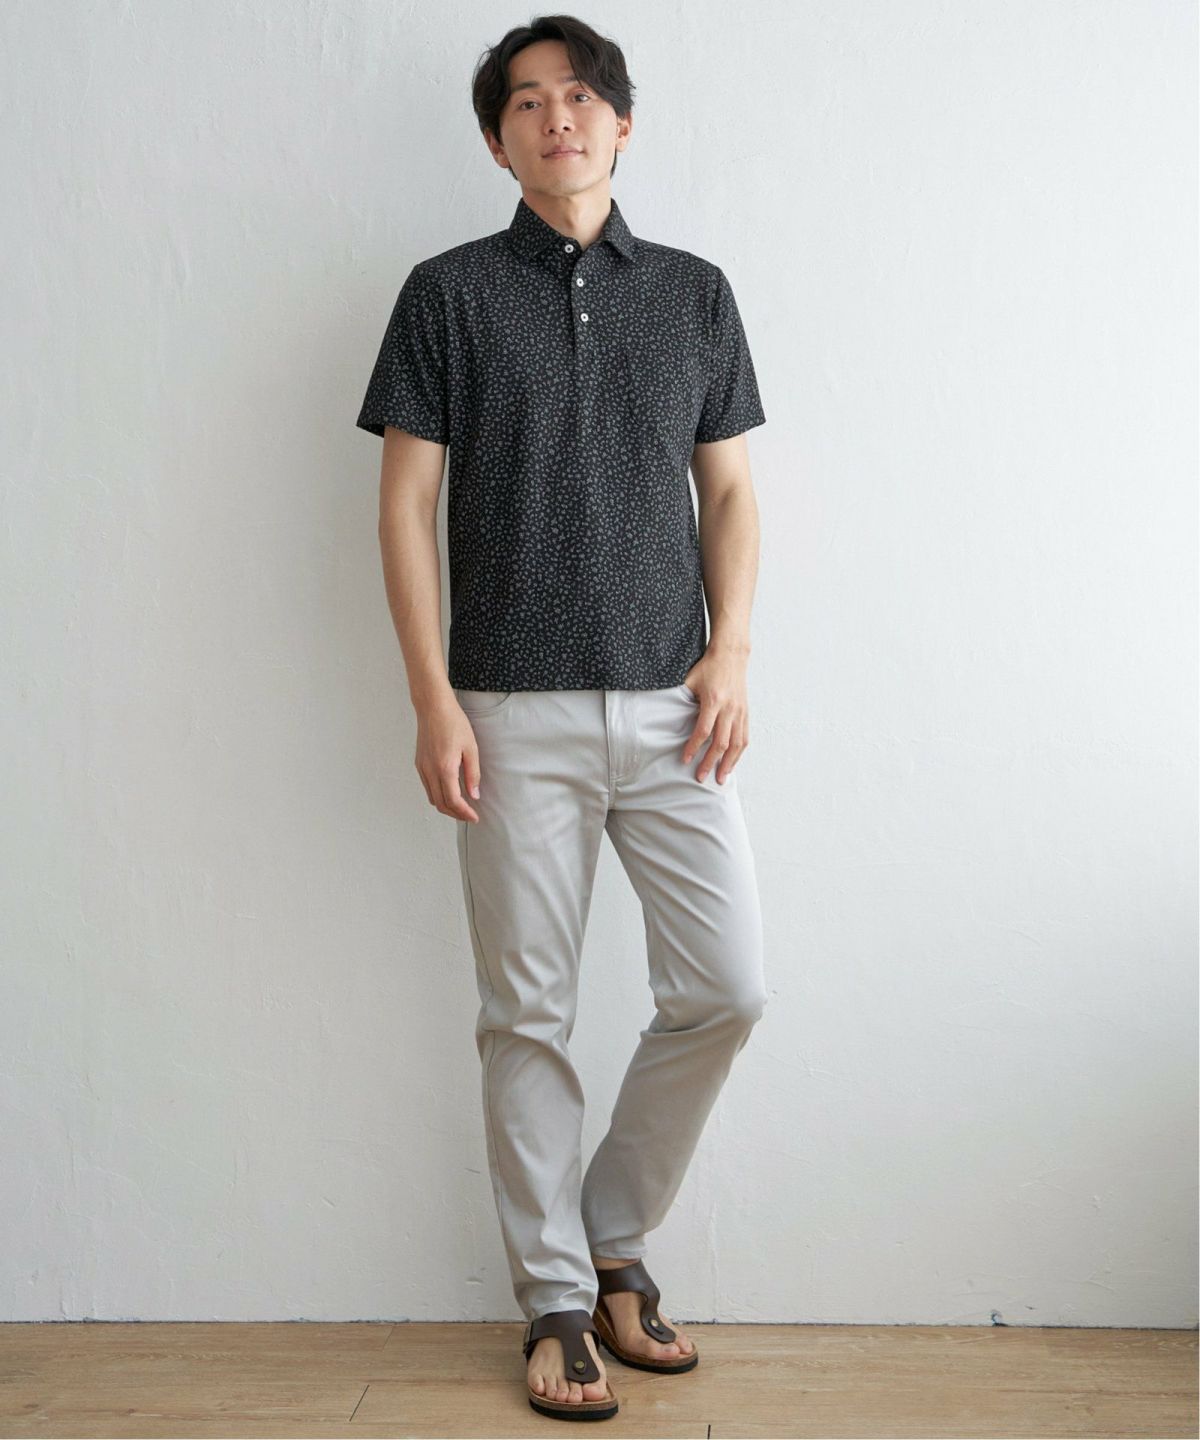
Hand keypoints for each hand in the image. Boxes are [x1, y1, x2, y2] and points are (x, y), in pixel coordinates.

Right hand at [414, 695, 482, 822]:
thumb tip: (474, 795)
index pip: (453, 801)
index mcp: (445, 768)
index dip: (464, 813)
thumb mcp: (471, 748)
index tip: (474, 817)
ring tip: (461, 806)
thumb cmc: (454, 723)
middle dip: (455, 814)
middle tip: (469, 816)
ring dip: (446, 806)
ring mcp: (422, 768)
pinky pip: (427, 787)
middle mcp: (430, 771)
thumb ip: (473, 774)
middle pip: (441, 804)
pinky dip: (438, 795)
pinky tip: (449, 792)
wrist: (433, 707)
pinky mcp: (419, 764)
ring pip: (432, 797)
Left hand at [680, 654, 749, 783]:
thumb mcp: (690, 681)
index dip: (693, 747)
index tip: (685, 759)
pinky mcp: (746, 713)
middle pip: (721, 742)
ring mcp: (740, 712)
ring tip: (720, 778)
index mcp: (713, 700)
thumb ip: (682, 699)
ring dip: (728, 763)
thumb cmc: (708, 668)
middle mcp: (729, 709)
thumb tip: (666, 717)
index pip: (703, 731)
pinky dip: (738, 753)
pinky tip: (731, 763)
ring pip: (736, 744)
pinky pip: (744, 738)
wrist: (731, 656)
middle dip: (710, 762)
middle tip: (701, 777)